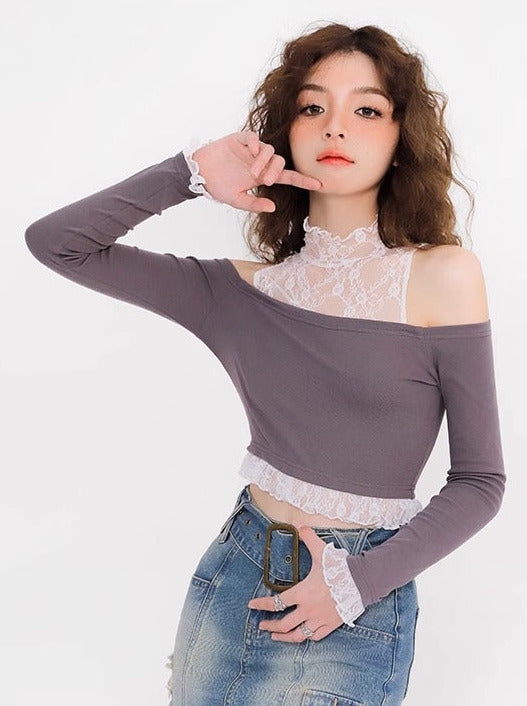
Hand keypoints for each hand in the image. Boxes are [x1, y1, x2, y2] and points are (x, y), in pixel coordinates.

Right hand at [191, 131, 321, 212]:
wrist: (198, 174)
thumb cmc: (217, 187)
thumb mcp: (237, 199)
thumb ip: (254, 203)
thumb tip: (273, 207)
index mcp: (261, 176)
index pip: (287, 177)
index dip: (302, 180)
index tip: (318, 184)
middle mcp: (259, 162)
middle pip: (279, 161)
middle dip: (276, 171)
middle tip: (266, 181)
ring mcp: (250, 150)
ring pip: (268, 149)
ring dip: (264, 161)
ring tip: (253, 172)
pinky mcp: (239, 140)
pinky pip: (254, 137)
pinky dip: (255, 143)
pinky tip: (251, 151)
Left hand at [247, 525, 342, 641]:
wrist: (361, 581)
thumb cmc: (339, 567)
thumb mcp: (320, 550)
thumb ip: (307, 536)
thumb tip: (297, 522)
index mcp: (302, 593)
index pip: (276, 602)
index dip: (261, 605)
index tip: (252, 606)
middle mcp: (308, 609)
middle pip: (284, 624)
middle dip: (270, 626)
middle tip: (261, 625)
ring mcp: (320, 619)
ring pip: (298, 635)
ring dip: (284, 637)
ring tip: (275, 637)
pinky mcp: (331, 625)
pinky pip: (316, 637)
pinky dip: (306, 637)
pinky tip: (301, 636)